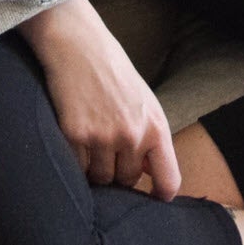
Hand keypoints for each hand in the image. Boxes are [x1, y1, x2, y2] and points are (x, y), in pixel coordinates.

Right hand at [20, 0, 182, 199]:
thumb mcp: (145, 102)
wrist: (79, 45)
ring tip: (90, 141)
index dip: (159, 195)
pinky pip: (77, 168)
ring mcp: (103, 137)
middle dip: (118, 172)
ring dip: (94, 169)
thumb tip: (149, 176)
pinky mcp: (75, 134)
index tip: (150, 198)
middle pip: (126, 181)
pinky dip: (75, 161)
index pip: (168, 180)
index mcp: (156, 127)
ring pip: (100, 179)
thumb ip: (151, 138)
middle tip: (107, 150)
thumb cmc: (113, 73)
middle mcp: (132, 135)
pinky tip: (75, 138)